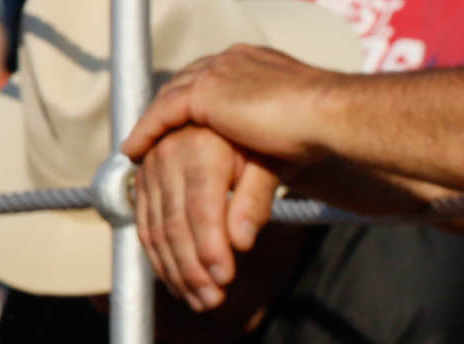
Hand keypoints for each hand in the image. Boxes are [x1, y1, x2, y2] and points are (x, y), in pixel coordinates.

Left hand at [122, 45, 341, 169]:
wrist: (329, 115)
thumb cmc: (325, 128)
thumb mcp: (293, 133)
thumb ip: (274, 141)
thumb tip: (277, 163)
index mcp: (255, 62)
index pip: (215, 77)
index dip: (198, 98)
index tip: (189, 120)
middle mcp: (232, 60)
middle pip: (187, 81)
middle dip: (170, 105)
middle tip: (155, 131)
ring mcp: (216, 72)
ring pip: (171, 96)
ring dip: (153, 122)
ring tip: (140, 145)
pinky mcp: (205, 92)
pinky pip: (164, 113)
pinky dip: (147, 131)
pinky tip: (135, 152)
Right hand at [135, 125, 283, 312]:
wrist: (229, 118)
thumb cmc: (257, 144)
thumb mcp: (267, 164)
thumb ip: (255, 200)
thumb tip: (241, 242)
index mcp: (199, 148)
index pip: (201, 209)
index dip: (210, 247)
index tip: (225, 278)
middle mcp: (167, 156)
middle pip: (175, 224)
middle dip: (193, 268)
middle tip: (213, 300)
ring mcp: (150, 171)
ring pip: (157, 230)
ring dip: (177, 272)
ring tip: (201, 301)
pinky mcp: (143, 185)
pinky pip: (146, 227)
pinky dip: (160, 259)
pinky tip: (180, 285)